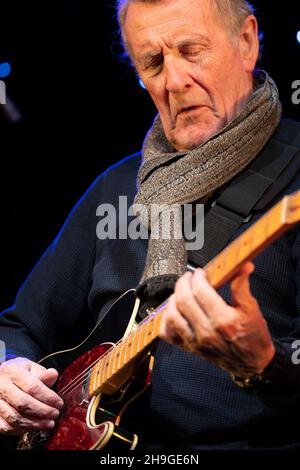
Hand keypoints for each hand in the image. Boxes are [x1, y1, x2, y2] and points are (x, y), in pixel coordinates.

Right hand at [0, 357, 63, 434]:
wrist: (1, 378)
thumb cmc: (19, 373)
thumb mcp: (31, 368)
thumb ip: (43, 374)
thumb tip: (53, 375)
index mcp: (12, 371)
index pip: (32, 387)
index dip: (48, 397)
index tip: (59, 403)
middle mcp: (1, 386)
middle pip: (23, 403)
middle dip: (43, 411)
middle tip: (55, 414)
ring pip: (15, 417)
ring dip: (34, 423)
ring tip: (48, 423)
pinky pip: (6, 427)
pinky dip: (21, 430)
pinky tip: (33, 427)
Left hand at [159, 262, 274, 377]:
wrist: (252, 363)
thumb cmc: (253, 337)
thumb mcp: (252, 310)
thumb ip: (242, 286)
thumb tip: (242, 267)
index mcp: (223, 320)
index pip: (201, 291)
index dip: (198, 277)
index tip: (200, 273)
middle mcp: (207, 332)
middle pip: (184, 300)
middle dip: (184, 283)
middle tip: (189, 277)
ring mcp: (195, 341)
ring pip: (172, 315)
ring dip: (173, 298)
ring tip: (181, 291)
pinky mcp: (189, 348)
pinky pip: (167, 333)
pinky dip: (166, 320)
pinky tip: (174, 311)